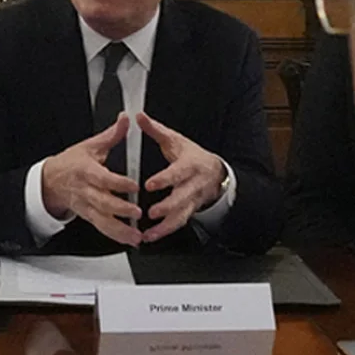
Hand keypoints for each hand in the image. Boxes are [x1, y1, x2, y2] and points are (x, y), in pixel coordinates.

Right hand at [41, 115, 141, 246]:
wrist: (50, 180)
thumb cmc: (71, 163)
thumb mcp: (90, 146)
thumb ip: (111, 135)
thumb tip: (125, 120)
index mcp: (86, 170)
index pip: (103, 178)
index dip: (118, 183)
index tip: (134, 186)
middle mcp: (86, 190)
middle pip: (102, 202)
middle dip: (120, 209)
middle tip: (137, 212)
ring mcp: (86, 205)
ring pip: (102, 220)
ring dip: (119, 229)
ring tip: (135, 234)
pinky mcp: (88, 216)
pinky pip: (102, 227)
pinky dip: (116, 235)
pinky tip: (130, 240)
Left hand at [136, 112, 226, 242]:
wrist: (215, 172)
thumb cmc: (192, 157)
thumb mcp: (176, 140)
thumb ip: (156, 130)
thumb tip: (140, 117)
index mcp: (190, 165)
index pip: (178, 173)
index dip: (165, 179)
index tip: (150, 184)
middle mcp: (193, 185)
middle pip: (182, 198)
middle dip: (167, 207)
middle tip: (152, 212)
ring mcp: (192, 200)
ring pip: (181, 215)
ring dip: (165, 226)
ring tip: (149, 234)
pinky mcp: (189, 211)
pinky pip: (179, 223)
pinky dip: (165, 231)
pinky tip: (151, 237)